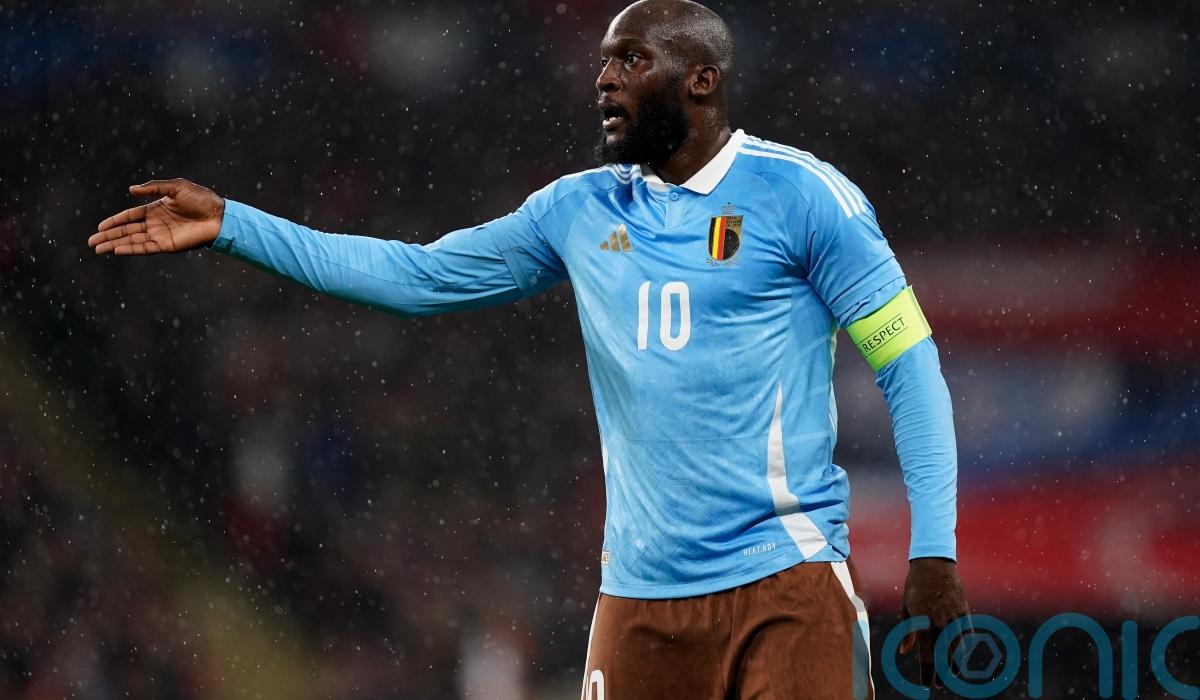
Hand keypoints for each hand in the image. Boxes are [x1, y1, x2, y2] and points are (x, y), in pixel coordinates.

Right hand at [89, 179, 224, 254]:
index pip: (130, 216)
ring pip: (132, 240)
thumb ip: (153, 187)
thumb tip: (130, 189)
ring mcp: (161, 235)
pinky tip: (117, 250)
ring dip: (115, 244)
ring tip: (98, 248)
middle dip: (109, 236)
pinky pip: (145, 248)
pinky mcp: (168, 245)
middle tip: (91, 241)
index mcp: (156, 209)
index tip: (100, 226)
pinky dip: (131, 249)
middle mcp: (155, 224)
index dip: (115, 221)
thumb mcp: (176, 187)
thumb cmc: (202, 199)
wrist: (220, 215)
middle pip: (127, 230)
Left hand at [899, 557, 970, 688]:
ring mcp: (954, 619)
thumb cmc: (915, 586)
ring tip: (951, 674)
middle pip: (942, 657)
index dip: (926, 673)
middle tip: (937, 685)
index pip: (926, 657)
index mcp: (922, 624)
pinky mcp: (964, 613)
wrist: (934, 565)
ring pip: (957, 650)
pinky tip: (961, 656)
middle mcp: (940, 624)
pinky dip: (965, 647)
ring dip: (954, 664)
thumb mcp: (906, 608)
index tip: (925, 685)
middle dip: (940, 674)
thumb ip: (907, 632)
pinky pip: (967, 636)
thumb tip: (904, 652)